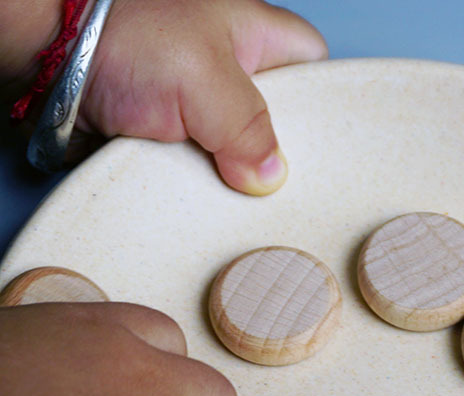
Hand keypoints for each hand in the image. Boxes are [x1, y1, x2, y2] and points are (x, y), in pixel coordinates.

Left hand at [2, 0, 326, 194]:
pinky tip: (213, 202)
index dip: (325, 104)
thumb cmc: (121, 35)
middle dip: (280, 155)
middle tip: (285, 187)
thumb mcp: (203, 79)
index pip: (314, 65)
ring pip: (242, 150)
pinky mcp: (173, 134)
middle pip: (280, 120)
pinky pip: (206, 167)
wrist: (46, 56)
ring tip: (250, 203)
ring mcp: (200, 103)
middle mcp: (232, 69)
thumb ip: (248, 128)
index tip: (328, 150)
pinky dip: (208, 184)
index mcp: (255, 35)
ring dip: (241, 176)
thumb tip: (271, 176)